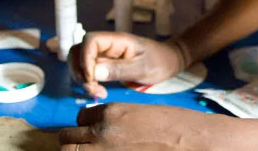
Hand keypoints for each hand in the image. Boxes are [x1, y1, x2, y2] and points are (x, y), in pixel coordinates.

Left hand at [59, 103, 219, 150]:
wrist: (191, 141)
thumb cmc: (173, 125)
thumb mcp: (140, 113)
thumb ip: (117, 120)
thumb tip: (102, 129)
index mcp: (111, 113)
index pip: (81, 117)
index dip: (86, 124)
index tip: (94, 130)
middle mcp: (101, 133)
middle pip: (66, 138)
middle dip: (72, 141)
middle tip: (83, 145)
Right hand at [67, 32, 186, 98]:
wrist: (168, 61)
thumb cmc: (159, 61)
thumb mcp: (142, 68)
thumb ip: (119, 69)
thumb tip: (94, 72)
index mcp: (117, 40)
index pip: (90, 41)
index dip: (85, 58)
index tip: (91, 78)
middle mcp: (107, 45)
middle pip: (78, 51)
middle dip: (79, 71)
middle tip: (93, 89)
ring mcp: (104, 55)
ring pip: (79, 62)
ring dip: (82, 78)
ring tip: (97, 92)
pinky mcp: (104, 65)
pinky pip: (88, 71)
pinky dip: (88, 82)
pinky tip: (100, 91)